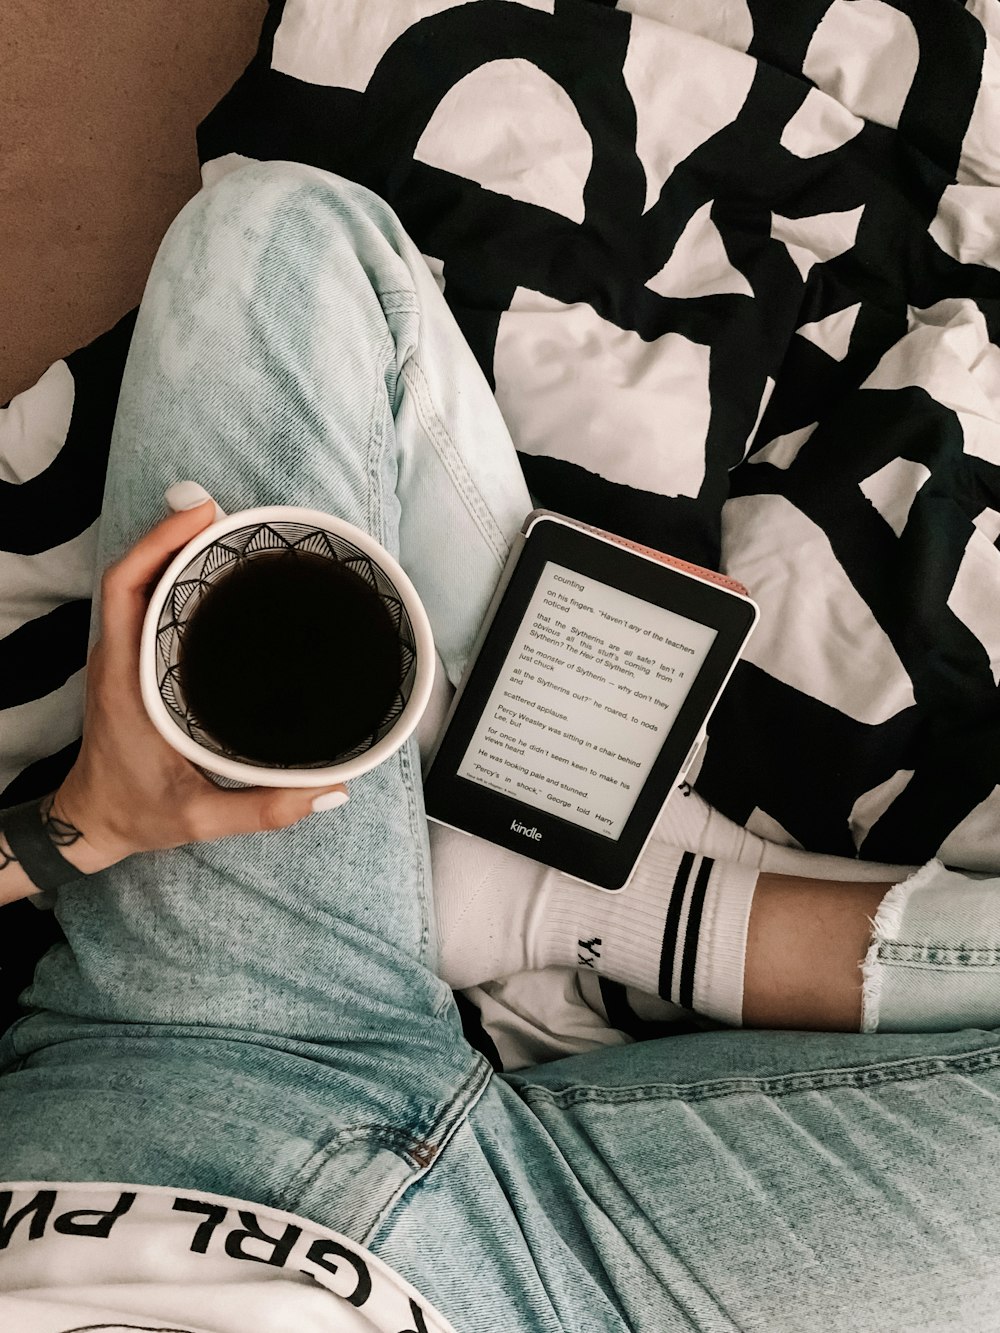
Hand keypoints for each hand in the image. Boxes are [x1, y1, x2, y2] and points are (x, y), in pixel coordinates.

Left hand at [52, 501, 347, 872]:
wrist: (92, 824)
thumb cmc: (138, 813)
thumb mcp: (200, 819)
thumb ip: (263, 809)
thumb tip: (330, 791)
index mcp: (125, 681)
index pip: (125, 590)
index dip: (158, 544)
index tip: (201, 518)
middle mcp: (117, 658)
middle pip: (134, 572)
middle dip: (175, 533)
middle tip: (227, 513)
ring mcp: (120, 657)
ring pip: (138, 583)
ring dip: (174, 550)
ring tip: (226, 532)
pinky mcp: (130, 662)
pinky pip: (144, 602)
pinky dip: (172, 575)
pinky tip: (212, 574)